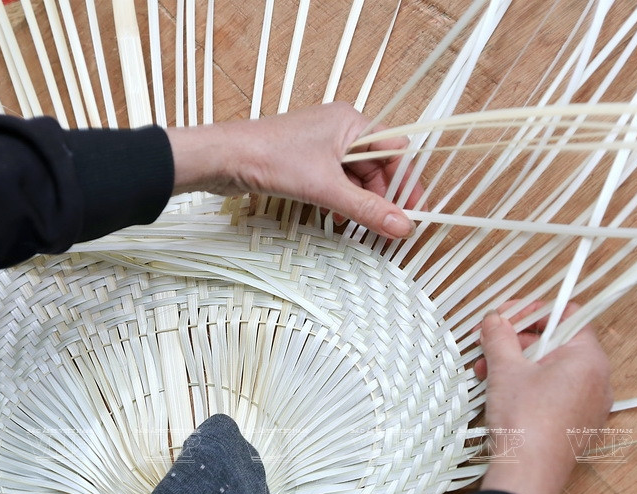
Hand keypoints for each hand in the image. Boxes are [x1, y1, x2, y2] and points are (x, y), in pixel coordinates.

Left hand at [166, 102, 421, 238]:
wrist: (223, 158)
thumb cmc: (271, 158)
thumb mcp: (325, 188)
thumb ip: (367, 209)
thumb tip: (402, 227)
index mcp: (351, 123)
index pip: (395, 151)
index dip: (406, 183)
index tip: (413, 213)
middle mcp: (339, 129)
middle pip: (376, 167)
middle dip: (383, 198)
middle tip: (388, 229)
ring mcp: (320, 145)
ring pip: (354, 178)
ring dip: (361, 203)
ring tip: (364, 229)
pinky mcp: (303, 160)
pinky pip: (334, 182)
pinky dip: (341, 201)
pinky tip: (339, 221)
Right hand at [476, 303, 611, 493]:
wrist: (527, 474)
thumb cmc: (524, 420)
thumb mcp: (505, 369)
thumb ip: (499, 336)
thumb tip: (493, 319)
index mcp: (588, 358)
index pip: (567, 315)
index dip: (532, 311)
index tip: (504, 316)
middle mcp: (597, 379)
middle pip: (556, 341)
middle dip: (517, 340)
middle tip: (487, 341)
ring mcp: (589, 403)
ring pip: (551, 367)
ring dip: (517, 362)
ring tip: (485, 369)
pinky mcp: (577, 422)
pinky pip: (554, 390)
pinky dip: (528, 384)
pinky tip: (499, 389)